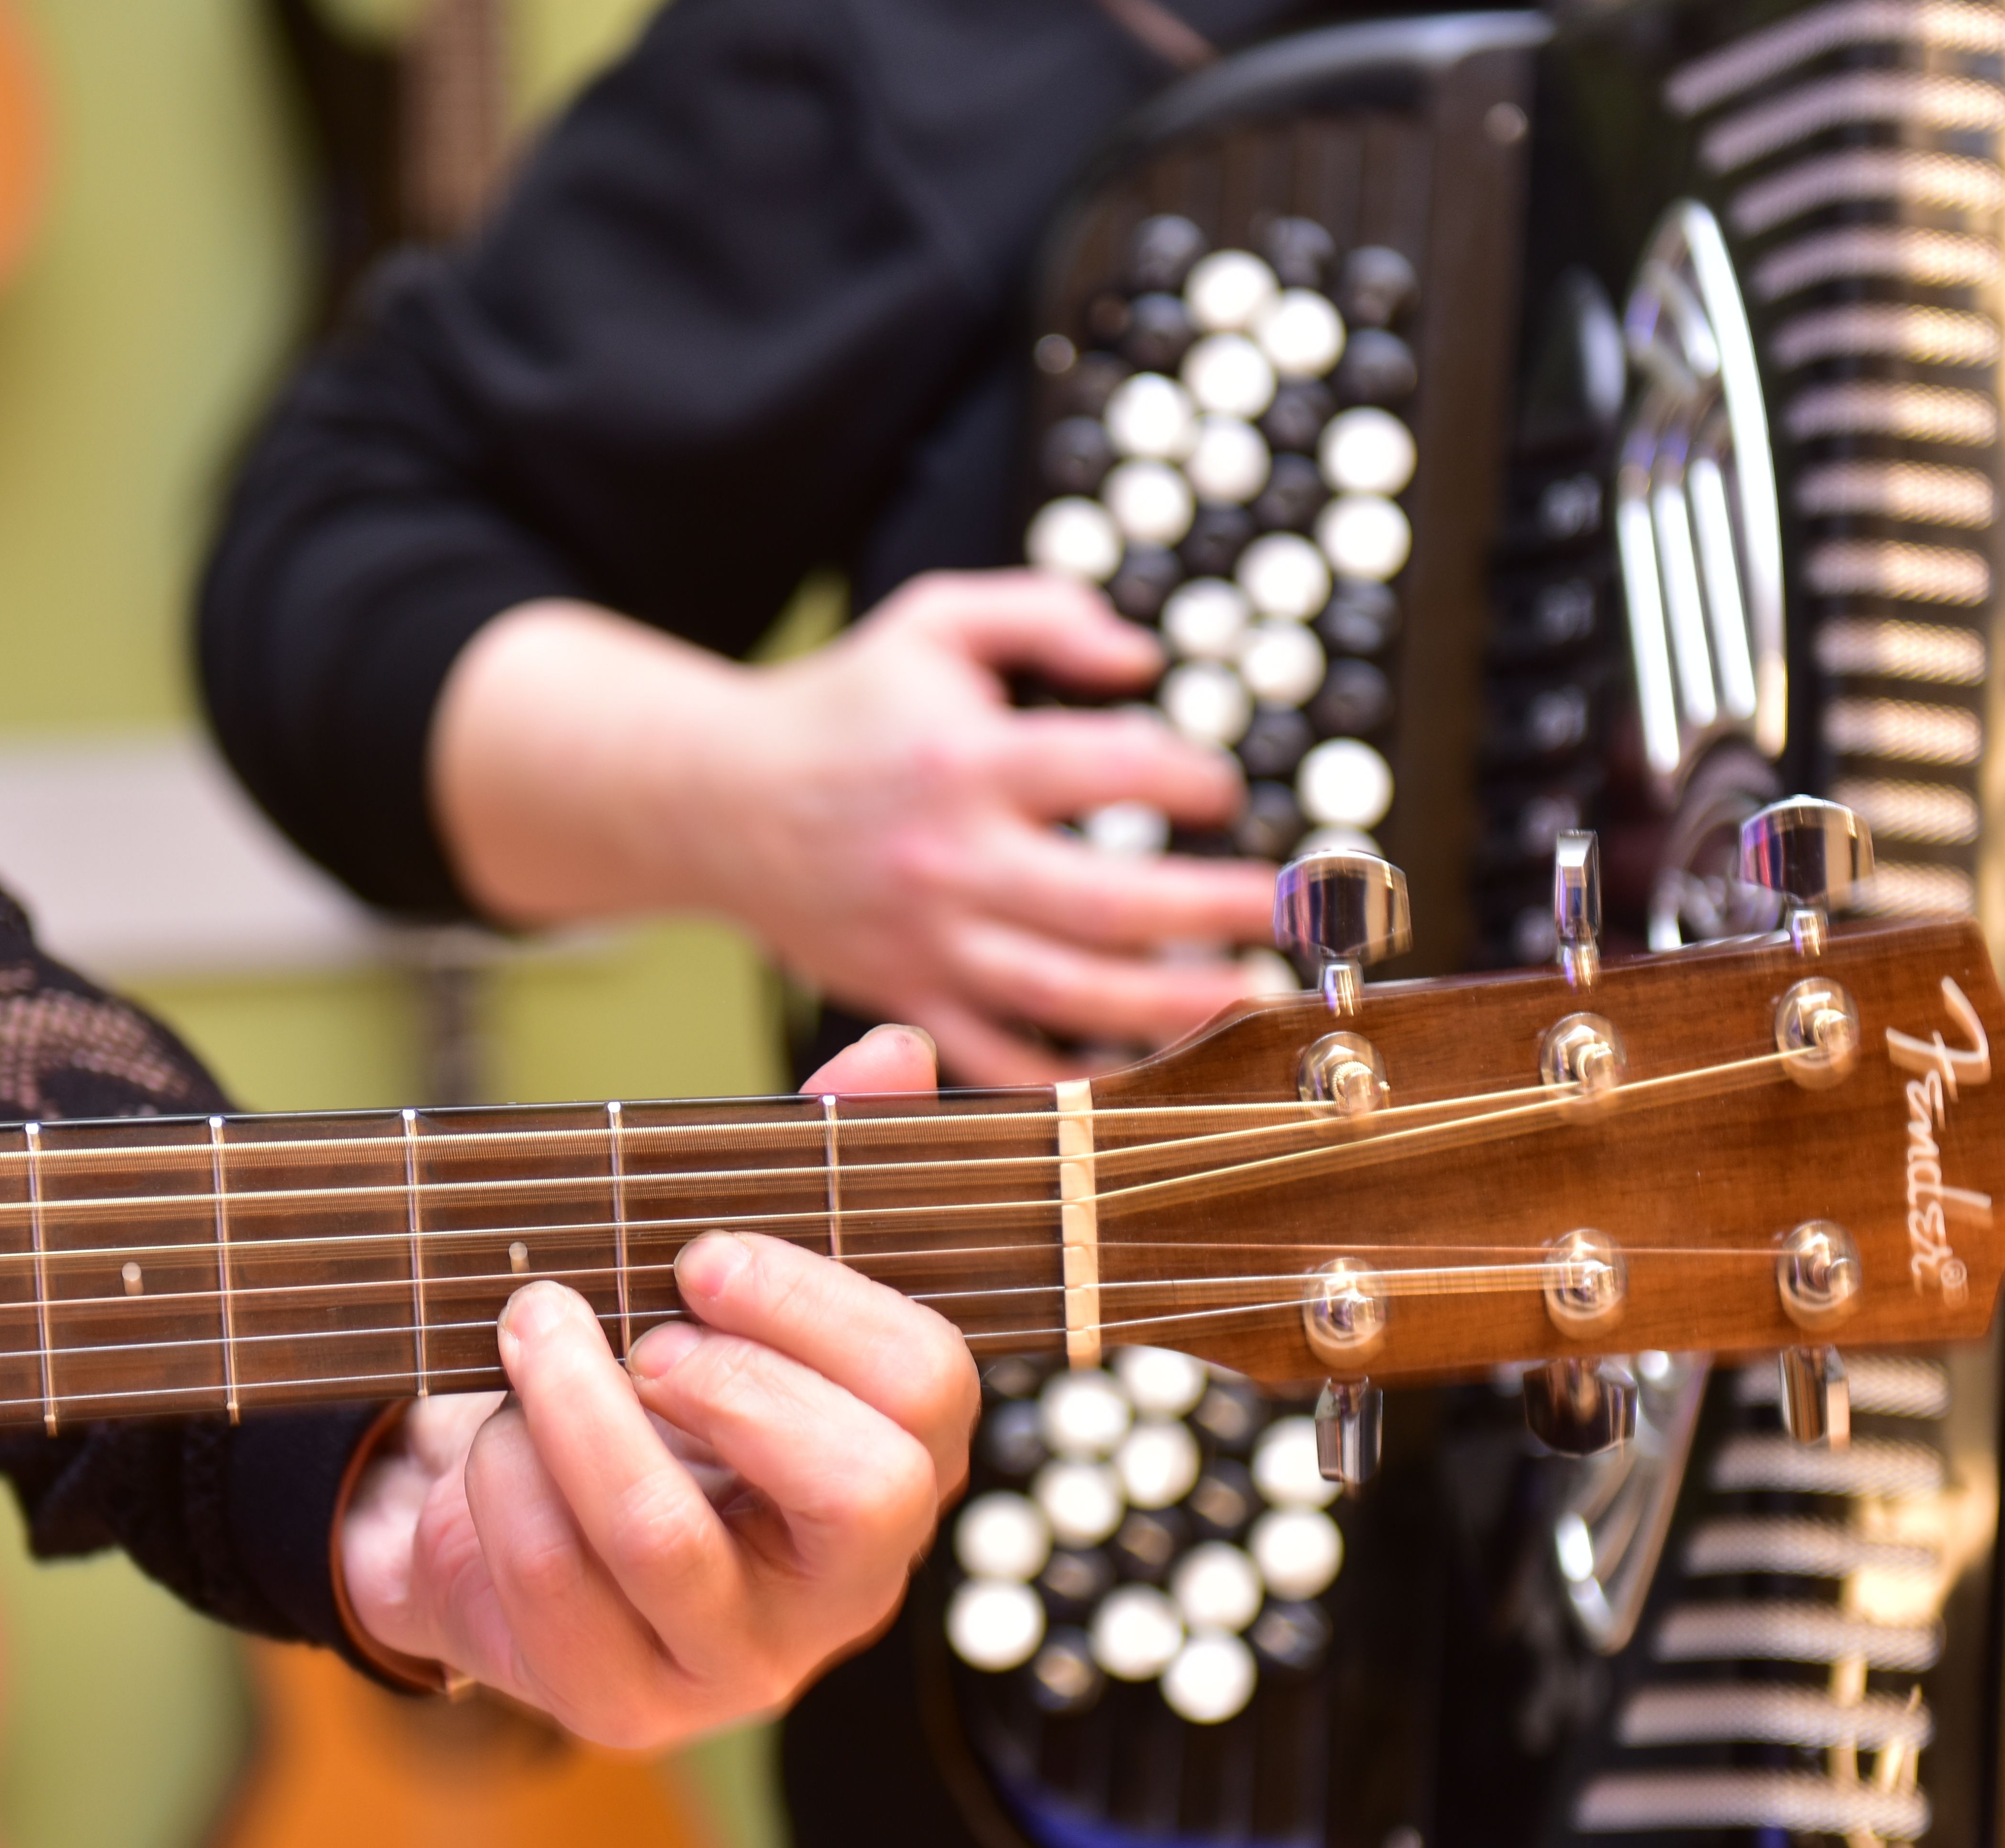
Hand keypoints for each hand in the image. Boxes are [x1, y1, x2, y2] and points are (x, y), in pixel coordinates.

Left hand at [331, 1026, 979, 1747]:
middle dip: (730, 1381)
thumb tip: (895, 1054)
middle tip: (641, 1327)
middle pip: (862, 1489)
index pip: (931, 1393)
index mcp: (903, 1468)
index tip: (703, 1257)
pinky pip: (555, 1582)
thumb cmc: (653, 1397)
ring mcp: (738, 1660)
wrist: (514, 1526)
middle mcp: (848, 1586)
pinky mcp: (622, 1702)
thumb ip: (819, 1175)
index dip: (818, 1309)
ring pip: (667, 1537)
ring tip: (530, 1335)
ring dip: (576, 1410)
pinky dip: (506, 1480)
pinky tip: (491, 1438)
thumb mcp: (731, 1290)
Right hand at [432, 572, 1283, 1083]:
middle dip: (1217, 909)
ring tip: (1244, 995)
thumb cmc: (840, 711)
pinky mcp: (903, 995)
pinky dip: (1067, 1077)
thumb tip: (1139, 657)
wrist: (715, 801)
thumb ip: (1043, 612)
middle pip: (1111, 901)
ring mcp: (927, 940)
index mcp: (965, 757)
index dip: (1193, 777)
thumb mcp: (933, 621)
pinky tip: (1139, 1069)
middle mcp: (951, 856)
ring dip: (1170, 1004)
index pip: (1114, 768)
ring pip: (1067, 995)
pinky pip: (995, 1058)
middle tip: (1288, 911)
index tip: (1220, 790)